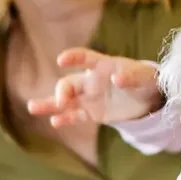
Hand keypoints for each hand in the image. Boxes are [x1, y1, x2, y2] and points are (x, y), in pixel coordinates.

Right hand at [26, 48, 162, 127]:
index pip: (85, 57)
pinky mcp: (92, 112)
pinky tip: (55, 122)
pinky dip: (65, 118)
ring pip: (65, 100)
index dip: (73, 57)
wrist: (148, 99)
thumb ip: (131, 76)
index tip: (61, 60)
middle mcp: (91, 80)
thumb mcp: (144, 77)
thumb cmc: (146, 80)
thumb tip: (117, 79)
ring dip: (50, 103)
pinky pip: (75, 115)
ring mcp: (89, 97)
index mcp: (102, 66)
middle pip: (70, 83)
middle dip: (62, 90)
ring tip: (32, 107)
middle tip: (61, 101)